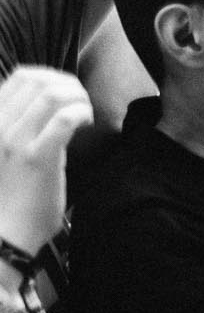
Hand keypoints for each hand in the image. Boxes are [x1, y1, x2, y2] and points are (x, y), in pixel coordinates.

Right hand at [0, 67, 94, 256]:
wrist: (2, 236)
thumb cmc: (7, 195)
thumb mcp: (2, 151)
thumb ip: (15, 125)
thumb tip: (46, 98)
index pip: (21, 76)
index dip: (53, 76)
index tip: (67, 94)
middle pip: (39, 80)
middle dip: (69, 84)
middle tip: (80, 103)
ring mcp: (12, 141)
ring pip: (52, 93)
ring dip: (78, 96)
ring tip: (84, 113)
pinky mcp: (36, 157)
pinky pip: (65, 118)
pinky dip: (82, 113)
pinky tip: (86, 124)